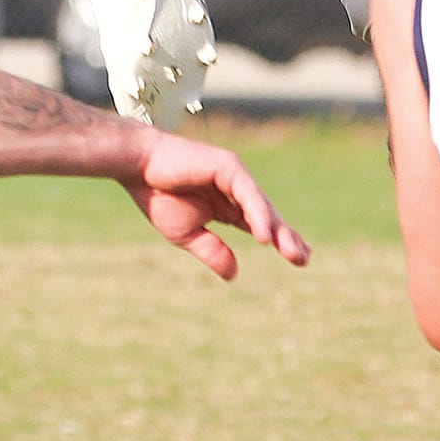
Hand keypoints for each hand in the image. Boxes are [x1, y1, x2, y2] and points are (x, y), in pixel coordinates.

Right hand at [125, 132, 311, 281]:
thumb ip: (213, 251)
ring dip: (277, 231)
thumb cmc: (157, 195)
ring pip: (262, 207)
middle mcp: (235, 188)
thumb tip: (235, 275)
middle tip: (304, 259)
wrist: (135, 167)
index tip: (300, 258)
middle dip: (286, 237)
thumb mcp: (187, 234)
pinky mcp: (227, 166)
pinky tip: (265, 237)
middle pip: (268, 216)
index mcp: (227, 204)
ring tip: (292, 253)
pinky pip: (247, 194)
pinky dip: (258, 215)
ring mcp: (233, 174)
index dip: (278, 240)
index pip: (259, 224)